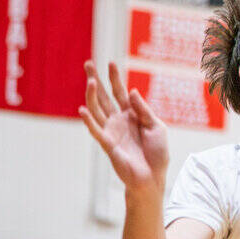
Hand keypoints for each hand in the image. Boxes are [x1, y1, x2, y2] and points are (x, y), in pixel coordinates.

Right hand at [80, 60, 168, 195]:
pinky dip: (89, 120)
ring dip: (92, 96)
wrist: (153, 176)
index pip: (121, 92)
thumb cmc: (157, 152)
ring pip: (97, 109)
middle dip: (96, 80)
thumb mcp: (156, 126)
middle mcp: (119, 120)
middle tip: (88, 64)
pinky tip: (82, 109)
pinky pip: (96, 130)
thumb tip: (132, 91)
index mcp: (132, 114)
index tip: (110, 62)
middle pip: (104, 96)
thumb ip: (144, 109)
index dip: (115, 78)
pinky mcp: (107, 144)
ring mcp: (111, 131)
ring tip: (90, 81)